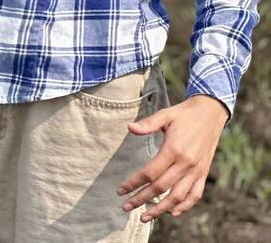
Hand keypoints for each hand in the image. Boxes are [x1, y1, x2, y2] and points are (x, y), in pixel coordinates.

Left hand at [117, 95, 228, 221]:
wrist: (211, 114)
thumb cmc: (184, 114)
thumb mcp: (165, 114)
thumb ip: (147, 123)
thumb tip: (129, 128)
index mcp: (174, 150)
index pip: (150, 173)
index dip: (134, 183)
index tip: (120, 191)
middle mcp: (186, 164)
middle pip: (161, 188)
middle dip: (142, 199)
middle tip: (125, 207)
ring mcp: (196, 171)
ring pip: (178, 196)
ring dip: (161, 209)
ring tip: (144, 217)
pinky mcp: (203, 173)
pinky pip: (195, 195)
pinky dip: (185, 206)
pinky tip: (173, 213)